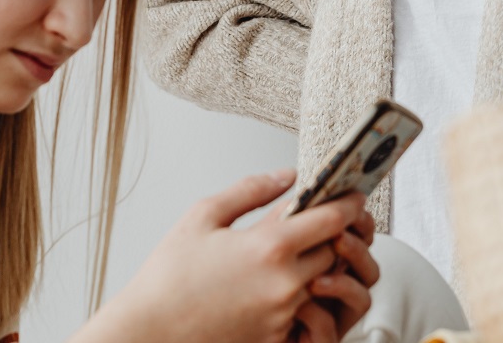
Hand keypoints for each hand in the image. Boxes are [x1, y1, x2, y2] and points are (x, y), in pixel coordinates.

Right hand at [80, 171, 372, 342]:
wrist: (149, 331)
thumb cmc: (168, 277)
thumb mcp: (203, 216)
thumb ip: (250, 191)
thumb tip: (286, 176)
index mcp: (268, 247)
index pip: (333, 220)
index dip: (348, 204)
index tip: (353, 195)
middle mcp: (284, 283)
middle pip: (335, 251)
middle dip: (331, 235)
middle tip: (317, 221)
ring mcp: (282, 315)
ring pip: (321, 282)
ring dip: (314, 264)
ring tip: (287, 253)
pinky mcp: (275, 338)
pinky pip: (303, 311)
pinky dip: (296, 294)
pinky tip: (269, 284)